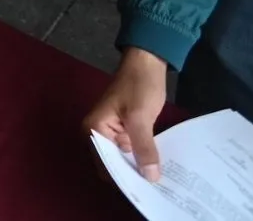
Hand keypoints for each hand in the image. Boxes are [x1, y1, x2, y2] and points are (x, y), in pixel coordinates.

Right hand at [84, 47, 168, 182]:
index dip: (124, 179)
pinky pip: (130, 150)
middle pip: (113, 164)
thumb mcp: (141, 118)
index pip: (106, 165)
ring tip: (158, 179)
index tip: (144, 191)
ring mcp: (110, 131)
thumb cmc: (139, 86)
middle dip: (132, 175)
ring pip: (123, 158)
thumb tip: (150, 177)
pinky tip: (157, 164)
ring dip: (138, 167)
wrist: (146, 63)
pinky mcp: (122, 130)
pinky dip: (141, 157)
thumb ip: (143, 148)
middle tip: (155, 187)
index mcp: (94, 130)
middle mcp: (97, 133)